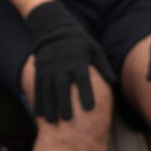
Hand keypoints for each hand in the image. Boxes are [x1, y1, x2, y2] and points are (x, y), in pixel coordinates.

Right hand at [26, 0, 111, 122]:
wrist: (56, 29)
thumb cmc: (81, 43)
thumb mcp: (95, 50)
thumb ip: (103, 67)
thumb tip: (113, 81)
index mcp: (78, 62)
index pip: (83, 79)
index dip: (86, 93)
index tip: (90, 108)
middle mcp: (62, 66)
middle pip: (63, 86)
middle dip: (64, 102)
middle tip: (68, 120)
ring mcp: (49, 68)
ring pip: (48, 89)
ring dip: (49, 105)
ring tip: (51, 121)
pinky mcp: (40, 70)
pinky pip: (38, 86)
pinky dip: (37, 100)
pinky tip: (38, 114)